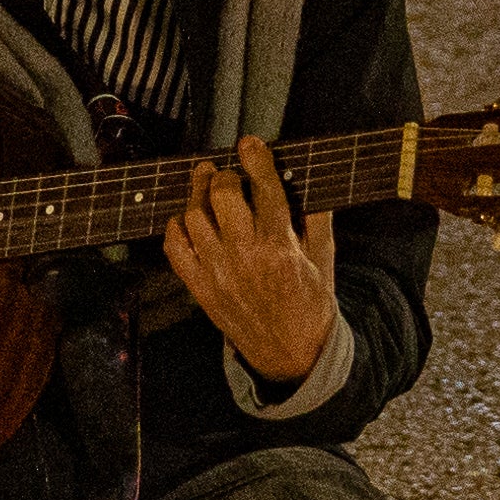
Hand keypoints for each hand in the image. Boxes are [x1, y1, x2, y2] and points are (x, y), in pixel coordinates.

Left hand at [166, 139, 337, 392]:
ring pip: (193, 216)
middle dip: (224, 175)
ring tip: (205, 185)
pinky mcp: (200, 288)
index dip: (256, 159)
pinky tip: (188, 220)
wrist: (291, 355)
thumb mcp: (325, 260)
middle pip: (222, 195)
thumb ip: (317, 218)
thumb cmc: (311, 305)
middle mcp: (246, 257)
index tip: (250, 144)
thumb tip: (308, 180)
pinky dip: (176, 227)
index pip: (265, 189)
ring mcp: (218, 273)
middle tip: (229, 173)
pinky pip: (174, 248)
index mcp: (281, 247)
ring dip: (197, 194)